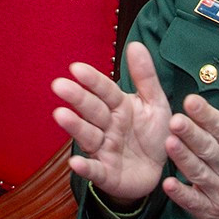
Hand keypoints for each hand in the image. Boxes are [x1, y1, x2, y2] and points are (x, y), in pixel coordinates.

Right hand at [53, 41, 171, 205]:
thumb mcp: (155, 103)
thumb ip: (145, 77)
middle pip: (92, 110)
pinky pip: (96, 170)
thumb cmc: (153, 134)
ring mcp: (105, 149)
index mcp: (119, 106)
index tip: (77, 68)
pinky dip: (85, 167)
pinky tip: (75, 163)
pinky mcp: (107, 174)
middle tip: (59, 85)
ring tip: (60, 115)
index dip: (92, 80)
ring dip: (75, 126)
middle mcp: (108, 126)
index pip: (105, 91)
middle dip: (77, 98)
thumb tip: (135, 44)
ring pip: (88, 136)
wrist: (159, 171)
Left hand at [161, 66, 218, 218]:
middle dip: (192, 135)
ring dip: (184, 159)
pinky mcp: (210, 210)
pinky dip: (182, 194)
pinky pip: (194, 202)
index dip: (207, 115)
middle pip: (209, 148)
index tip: (191, 101)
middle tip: (174, 120)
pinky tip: (169, 184)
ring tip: (169, 143)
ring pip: (199, 172)